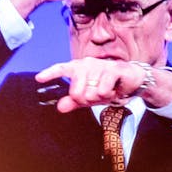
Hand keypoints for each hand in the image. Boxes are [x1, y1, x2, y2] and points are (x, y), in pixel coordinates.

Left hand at [35, 58, 171, 112]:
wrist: (133, 81)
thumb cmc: (109, 86)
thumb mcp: (90, 97)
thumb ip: (74, 101)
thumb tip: (60, 107)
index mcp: (79, 68)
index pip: (62, 69)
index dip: (50, 74)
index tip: (39, 79)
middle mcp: (88, 64)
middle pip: (76, 91)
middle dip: (86, 100)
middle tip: (97, 96)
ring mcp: (101, 65)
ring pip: (90, 92)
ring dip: (100, 98)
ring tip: (107, 92)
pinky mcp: (114, 69)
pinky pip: (102, 89)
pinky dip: (108, 94)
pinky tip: (114, 90)